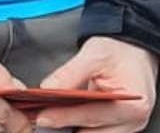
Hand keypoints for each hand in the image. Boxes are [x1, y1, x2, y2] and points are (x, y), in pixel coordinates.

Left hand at [35, 36, 157, 132]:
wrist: (133, 52)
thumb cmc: (117, 51)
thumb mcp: (93, 54)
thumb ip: (70, 73)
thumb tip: (48, 89)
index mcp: (130, 105)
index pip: (91, 116)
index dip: (64, 117)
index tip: (42, 117)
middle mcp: (133, 121)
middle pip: (92, 131)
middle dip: (66, 124)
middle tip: (42, 116)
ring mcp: (127, 126)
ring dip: (73, 125)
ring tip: (50, 114)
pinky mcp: (120, 126)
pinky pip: (96, 130)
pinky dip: (79, 123)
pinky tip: (62, 113)